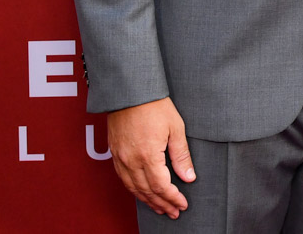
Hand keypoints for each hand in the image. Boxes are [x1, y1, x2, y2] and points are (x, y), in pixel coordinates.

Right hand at [107, 96, 195, 218]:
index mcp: (148, 156)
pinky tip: (142, 192)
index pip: (162, 187)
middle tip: (173, 212)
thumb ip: (181, 155)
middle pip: (147, 191)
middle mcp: (131, 161)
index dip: (173, 198)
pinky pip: (123, 179)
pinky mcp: (114, 153)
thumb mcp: (175, 128)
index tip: (182, 204)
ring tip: (160, 208)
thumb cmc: (154, 105)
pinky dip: (134, 190)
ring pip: (133, 188)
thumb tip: (188, 177)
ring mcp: (120, 158)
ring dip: (148, 201)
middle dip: (162, 204)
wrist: (129, 91)